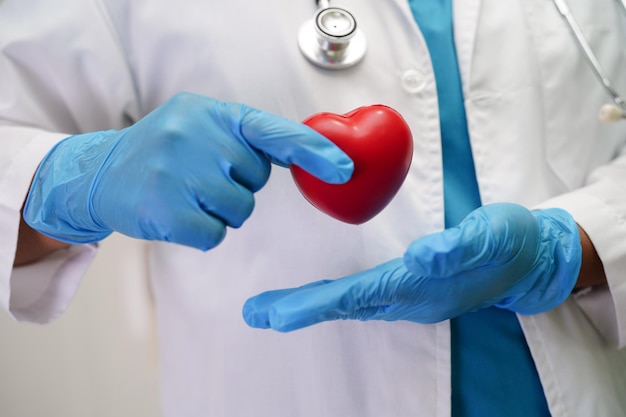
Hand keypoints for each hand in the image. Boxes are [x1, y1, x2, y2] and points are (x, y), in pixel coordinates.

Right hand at [24, 92, 352, 249]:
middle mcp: (194, 136)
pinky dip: (203, 232)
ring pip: (239, 211)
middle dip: (237, 185)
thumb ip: (246, 138)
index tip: (344, 168)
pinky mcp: (164, 210)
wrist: (99, 173)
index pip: (272, 131)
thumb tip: (308, 155)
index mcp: (211, 114)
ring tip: (187, 195)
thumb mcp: (200, 126)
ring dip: (221, 211)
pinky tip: (176, 215)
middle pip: (255, 180)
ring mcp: (177, 173)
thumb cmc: (164, 152)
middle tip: (201, 177)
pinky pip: (215, 234)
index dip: (312, 150)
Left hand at [243, 203, 581, 330]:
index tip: (277, 314)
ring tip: (272, 309)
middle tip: (256, 314)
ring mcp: (410, 295)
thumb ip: (459, 247)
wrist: (530, 261)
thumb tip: (421, 256)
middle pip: (346, 306)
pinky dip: (333, 298)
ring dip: (311, 305)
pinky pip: (363, 296)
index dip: (316, 304)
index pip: (358, 296)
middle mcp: (409, 296)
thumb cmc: (510, 243)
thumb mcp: (492, 234)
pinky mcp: (412, 286)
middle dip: (300, 310)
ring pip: (352, 303)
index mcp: (421, 285)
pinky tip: (316, 296)